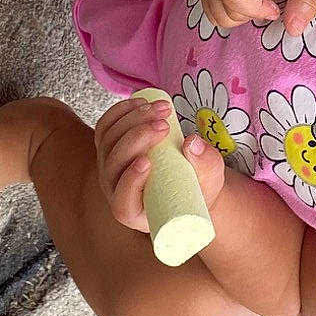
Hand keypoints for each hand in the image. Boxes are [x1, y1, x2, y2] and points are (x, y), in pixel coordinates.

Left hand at [94, 94, 228, 233]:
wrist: (188, 178)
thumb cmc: (198, 188)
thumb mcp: (210, 182)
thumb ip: (206, 165)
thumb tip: (192, 142)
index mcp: (135, 213)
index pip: (122, 203)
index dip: (130, 182)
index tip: (148, 162)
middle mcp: (115, 191)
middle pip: (113, 164)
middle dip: (136, 139)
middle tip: (164, 125)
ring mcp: (108, 168)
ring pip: (108, 142)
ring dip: (133, 120)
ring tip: (163, 108)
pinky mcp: (109, 147)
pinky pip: (106, 127)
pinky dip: (121, 111)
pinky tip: (142, 102)